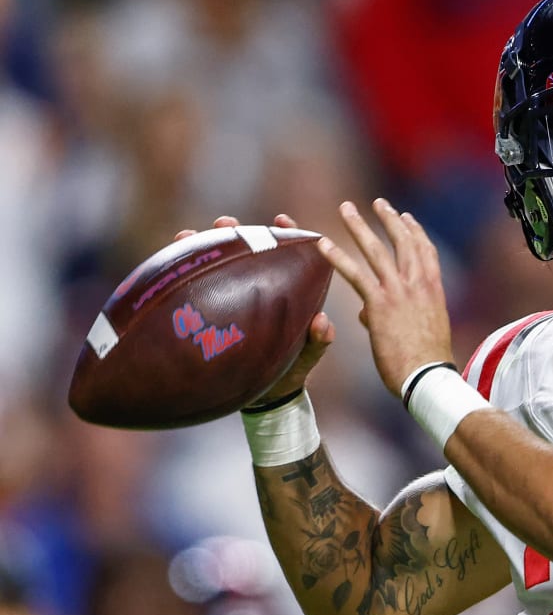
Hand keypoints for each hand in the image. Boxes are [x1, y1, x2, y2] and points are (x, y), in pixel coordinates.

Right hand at [174, 214, 335, 403]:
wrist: (266, 395)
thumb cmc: (292, 369)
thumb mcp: (307, 356)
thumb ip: (318, 341)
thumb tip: (324, 323)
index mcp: (288, 291)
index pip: (288, 254)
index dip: (286, 233)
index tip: (280, 219)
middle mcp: (259, 288)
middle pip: (248, 251)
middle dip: (235, 232)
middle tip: (225, 223)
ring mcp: (234, 297)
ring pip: (218, 264)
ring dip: (204, 246)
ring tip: (188, 234)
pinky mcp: (213, 311)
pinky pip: (196, 290)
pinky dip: (182, 275)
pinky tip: (167, 265)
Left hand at [316, 199, 452, 395]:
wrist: (427, 376)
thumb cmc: (425, 361)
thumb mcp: (421, 331)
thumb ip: (394, 315)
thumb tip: (365, 313)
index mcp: (433, 289)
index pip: (425, 251)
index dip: (415, 231)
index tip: (406, 217)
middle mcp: (418, 284)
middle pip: (403, 242)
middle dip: (389, 219)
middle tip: (377, 202)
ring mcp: (399, 292)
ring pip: (376, 250)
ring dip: (359, 226)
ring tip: (346, 209)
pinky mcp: (380, 304)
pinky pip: (355, 274)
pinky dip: (337, 257)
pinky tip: (323, 244)